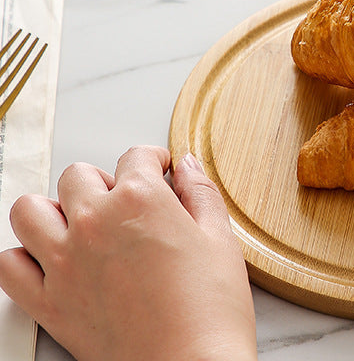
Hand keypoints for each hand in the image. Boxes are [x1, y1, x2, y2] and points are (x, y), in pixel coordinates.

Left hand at [0, 146, 256, 360]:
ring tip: (80, 223)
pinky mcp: (48, 304)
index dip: (154, 161)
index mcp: (139, 199)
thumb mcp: (220, 238)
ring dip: (53, 209)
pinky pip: (8, 267)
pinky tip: (53, 261)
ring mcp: (64, 263)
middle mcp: (94, 223)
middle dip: (104, 180)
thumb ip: (200, 192)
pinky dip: (24, 257)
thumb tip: (186, 165)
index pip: (135, 156)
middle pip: (78, 175)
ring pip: (29, 211)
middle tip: (125, 201)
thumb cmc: (210, 309)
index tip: (160, 171)